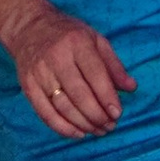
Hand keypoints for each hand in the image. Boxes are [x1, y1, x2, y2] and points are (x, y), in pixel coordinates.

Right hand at [5, 1, 133, 139]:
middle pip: (79, 95)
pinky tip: (78, 133)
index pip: (95, 75)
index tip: (117, 114)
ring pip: (63, 107)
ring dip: (83, 124)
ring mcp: (39, 72)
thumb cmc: (68, 35)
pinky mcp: (28, 85)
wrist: (29, 28)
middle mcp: (56, 57)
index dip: (107, 98)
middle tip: (110, 126)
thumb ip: (114, 65)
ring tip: (98, 130)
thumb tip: (131, 87)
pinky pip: (45, 113)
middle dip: (97, 115)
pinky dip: (62, 128)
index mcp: (77, 43)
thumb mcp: (95, 40)